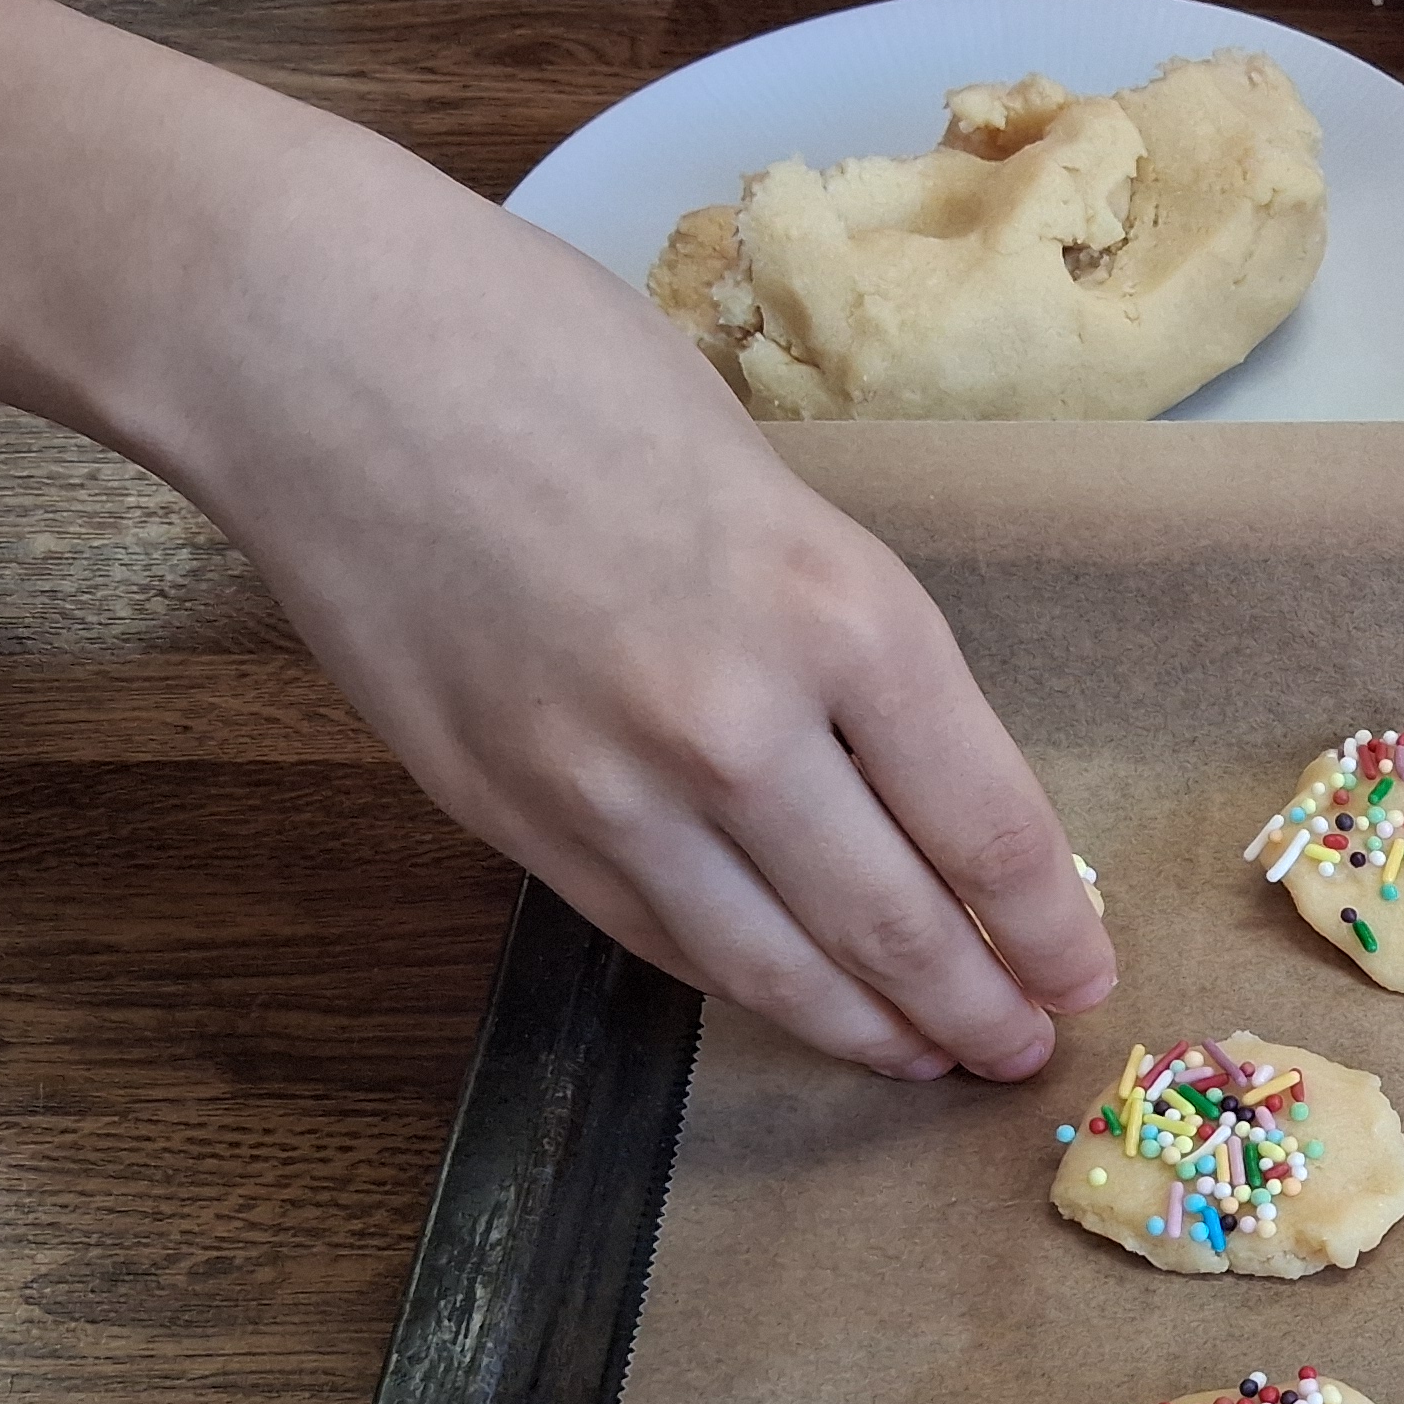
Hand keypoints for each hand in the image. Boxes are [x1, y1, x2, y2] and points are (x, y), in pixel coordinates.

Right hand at [0, 0, 1108, 1077]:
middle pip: (898, 925)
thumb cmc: (554, 360)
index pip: (989, 828)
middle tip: (1023, 1051)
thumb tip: (918, 772)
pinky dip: (737, 980)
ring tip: (923, 1059)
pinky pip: (653, 936)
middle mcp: (740, 724)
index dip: (1047, 928)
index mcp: (843, 614)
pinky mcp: (506, 815)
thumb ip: (843, 637)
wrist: (316, 344)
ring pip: (773, 966)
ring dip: (866, 1030)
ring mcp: (612, 785)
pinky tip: (787, 997)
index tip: (1086, 974)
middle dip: (977, 1009)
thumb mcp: (772, 483)